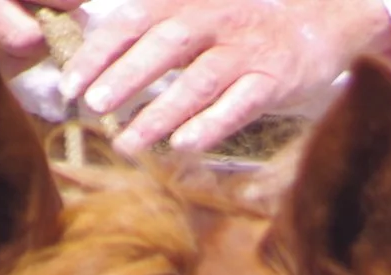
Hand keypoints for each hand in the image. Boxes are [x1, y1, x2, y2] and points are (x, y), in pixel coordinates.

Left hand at [62, 0, 390, 154]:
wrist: (320, 24)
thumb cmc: (243, 28)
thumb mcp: (196, 15)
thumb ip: (151, 31)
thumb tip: (93, 56)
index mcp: (188, 4)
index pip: (134, 22)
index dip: (100, 52)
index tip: (70, 85)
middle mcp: (216, 23)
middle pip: (165, 47)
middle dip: (126, 76)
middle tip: (92, 106)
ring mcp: (246, 52)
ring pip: (199, 81)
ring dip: (161, 112)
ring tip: (128, 141)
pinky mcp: (274, 80)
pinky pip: (240, 104)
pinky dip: (212, 124)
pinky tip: (183, 145)